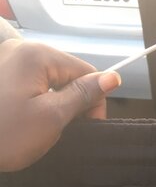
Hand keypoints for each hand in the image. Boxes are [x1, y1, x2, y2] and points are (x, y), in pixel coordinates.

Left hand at [0, 39, 120, 171]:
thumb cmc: (7, 135)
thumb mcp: (52, 117)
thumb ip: (83, 95)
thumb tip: (113, 77)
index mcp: (36, 55)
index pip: (84, 70)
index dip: (94, 99)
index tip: (89, 126)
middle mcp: (20, 50)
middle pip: (66, 74)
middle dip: (73, 102)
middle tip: (64, 131)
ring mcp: (6, 62)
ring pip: (49, 81)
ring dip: (56, 105)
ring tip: (44, 129)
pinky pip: (31, 86)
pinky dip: (38, 104)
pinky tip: (30, 123)